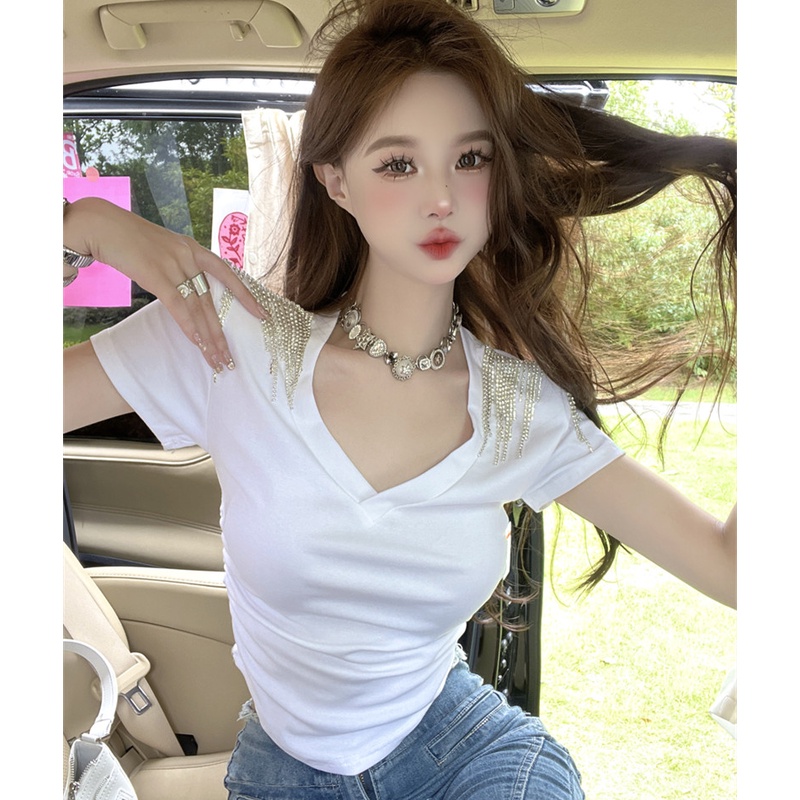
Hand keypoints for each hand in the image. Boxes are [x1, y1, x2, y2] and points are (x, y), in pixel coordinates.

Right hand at [63, 197, 265, 372]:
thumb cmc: (127, 239)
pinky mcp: (155, 274)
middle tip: (230, 359)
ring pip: (198, 308)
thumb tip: (186, 292)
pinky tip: (198, 342)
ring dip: (208, 338)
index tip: (263, 315)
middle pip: (211, 302)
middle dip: (221, 334)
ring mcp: (173, 264)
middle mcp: (189, 256)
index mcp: (193, 248)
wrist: (101, 224)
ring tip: (216, 360)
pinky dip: (188, 325)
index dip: (246, 296)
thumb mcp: (161, 250)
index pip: (228, 274)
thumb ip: (177, 268)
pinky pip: (178, 305)